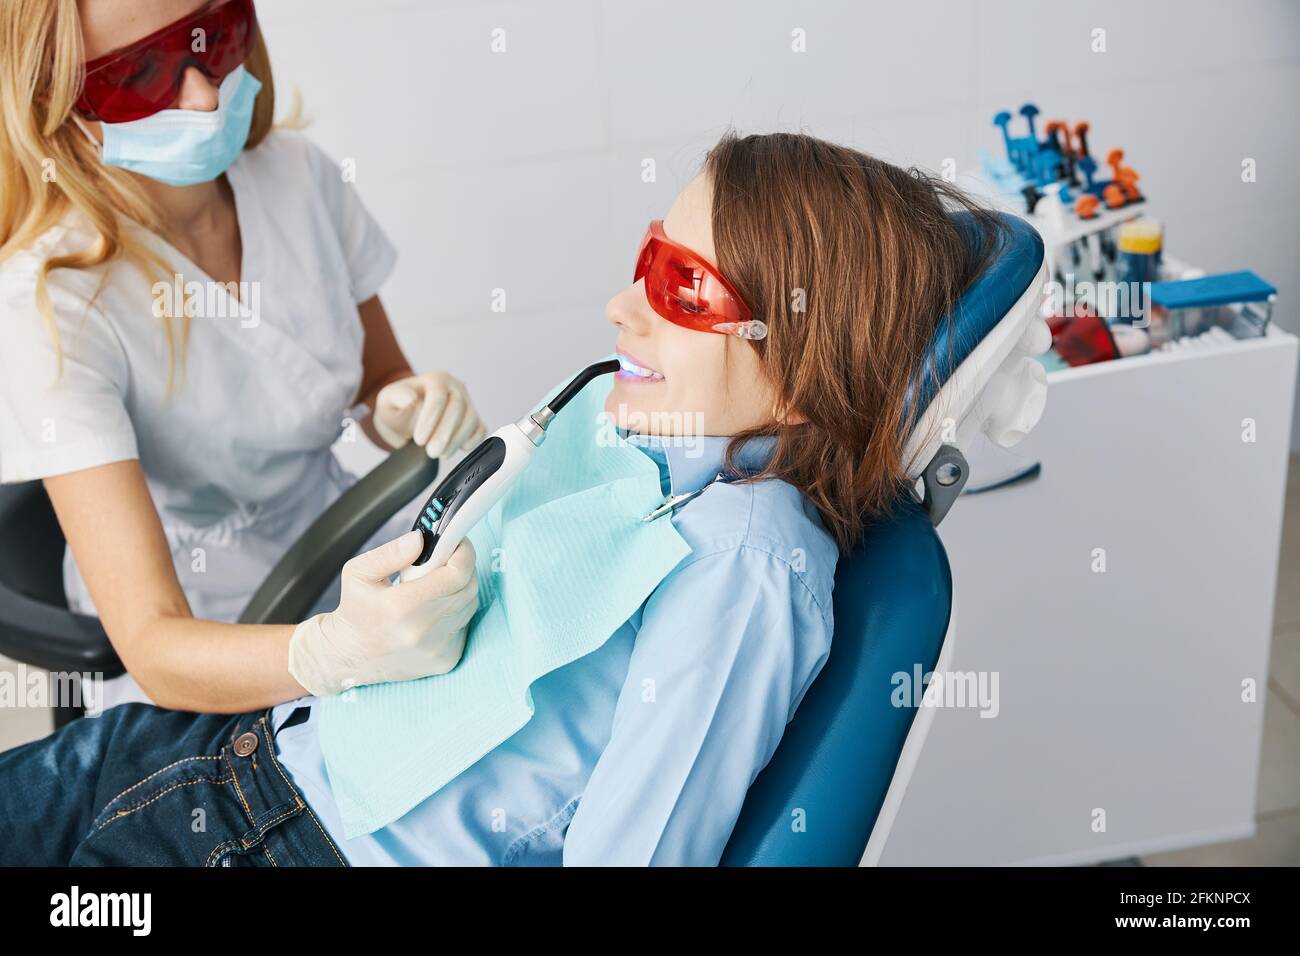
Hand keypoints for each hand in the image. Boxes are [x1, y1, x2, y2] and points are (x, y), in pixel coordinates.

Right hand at [288, 531, 478, 695]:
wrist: (350, 657)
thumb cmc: (355, 611)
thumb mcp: (358, 573)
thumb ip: (391, 553)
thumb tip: (421, 539)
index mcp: (402, 607)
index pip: (457, 574)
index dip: (463, 553)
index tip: (456, 542)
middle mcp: (423, 631)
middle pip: (468, 587)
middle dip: (462, 567)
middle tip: (443, 561)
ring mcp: (438, 649)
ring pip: (470, 605)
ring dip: (459, 589)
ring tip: (434, 587)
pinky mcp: (447, 660)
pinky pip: (465, 624)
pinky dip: (456, 612)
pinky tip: (433, 611)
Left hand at [373, 371, 485, 457]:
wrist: (406, 418)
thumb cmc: (398, 408)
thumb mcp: (388, 399)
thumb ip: (396, 396)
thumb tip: (410, 398)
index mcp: (436, 379)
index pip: (438, 395)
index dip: (431, 419)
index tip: (419, 439)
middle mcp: (455, 388)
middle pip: (457, 408)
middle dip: (445, 433)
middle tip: (431, 452)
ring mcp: (467, 403)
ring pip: (471, 419)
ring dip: (457, 440)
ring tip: (441, 454)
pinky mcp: (474, 420)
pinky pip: (481, 429)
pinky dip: (474, 440)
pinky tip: (461, 449)